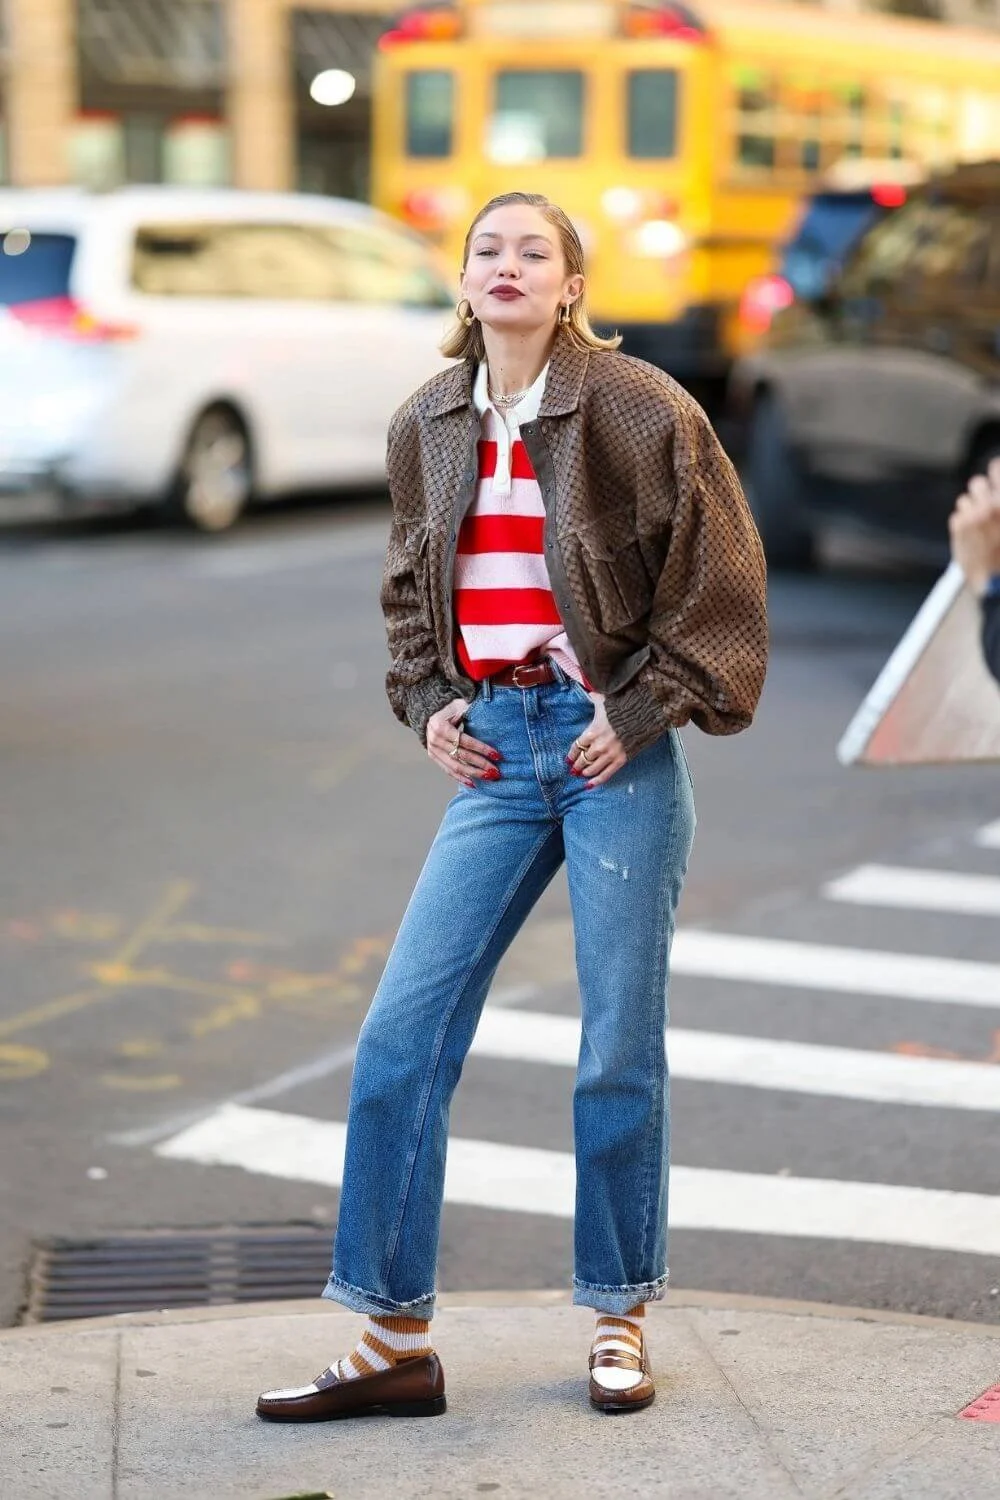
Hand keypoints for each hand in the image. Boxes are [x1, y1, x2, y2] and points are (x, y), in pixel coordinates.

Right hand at [425, 698, 501, 786]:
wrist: (430, 712)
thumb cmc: (449, 708)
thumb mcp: (459, 705)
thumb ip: (472, 711)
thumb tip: (493, 715)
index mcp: (441, 726)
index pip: (465, 741)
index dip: (482, 749)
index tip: (497, 755)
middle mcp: (435, 740)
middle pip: (461, 756)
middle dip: (481, 764)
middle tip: (496, 771)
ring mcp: (433, 750)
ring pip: (455, 766)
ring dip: (473, 774)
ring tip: (488, 777)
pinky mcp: (434, 757)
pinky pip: (448, 770)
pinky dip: (461, 778)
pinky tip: (473, 783)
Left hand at [566, 692, 626, 786]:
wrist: (642, 717)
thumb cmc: (622, 708)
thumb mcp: (604, 701)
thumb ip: (595, 698)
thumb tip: (590, 692)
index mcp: (592, 732)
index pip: (577, 747)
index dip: (571, 754)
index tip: (568, 759)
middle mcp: (598, 746)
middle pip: (583, 759)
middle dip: (577, 765)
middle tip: (573, 769)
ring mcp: (609, 754)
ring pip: (592, 768)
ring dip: (585, 773)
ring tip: (582, 775)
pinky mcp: (620, 760)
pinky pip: (606, 774)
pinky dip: (597, 780)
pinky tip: (590, 785)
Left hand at [949, 458, 999, 596]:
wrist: (996, 581)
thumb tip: (994, 469)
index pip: (997, 468)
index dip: (996, 470)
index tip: (994, 470)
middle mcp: (991, 505)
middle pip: (977, 483)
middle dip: (981, 493)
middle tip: (985, 506)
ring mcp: (973, 515)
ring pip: (965, 500)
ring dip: (972, 510)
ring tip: (981, 527)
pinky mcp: (959, 526)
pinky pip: (958, 514)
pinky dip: (963, 523)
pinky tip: (973, 536)